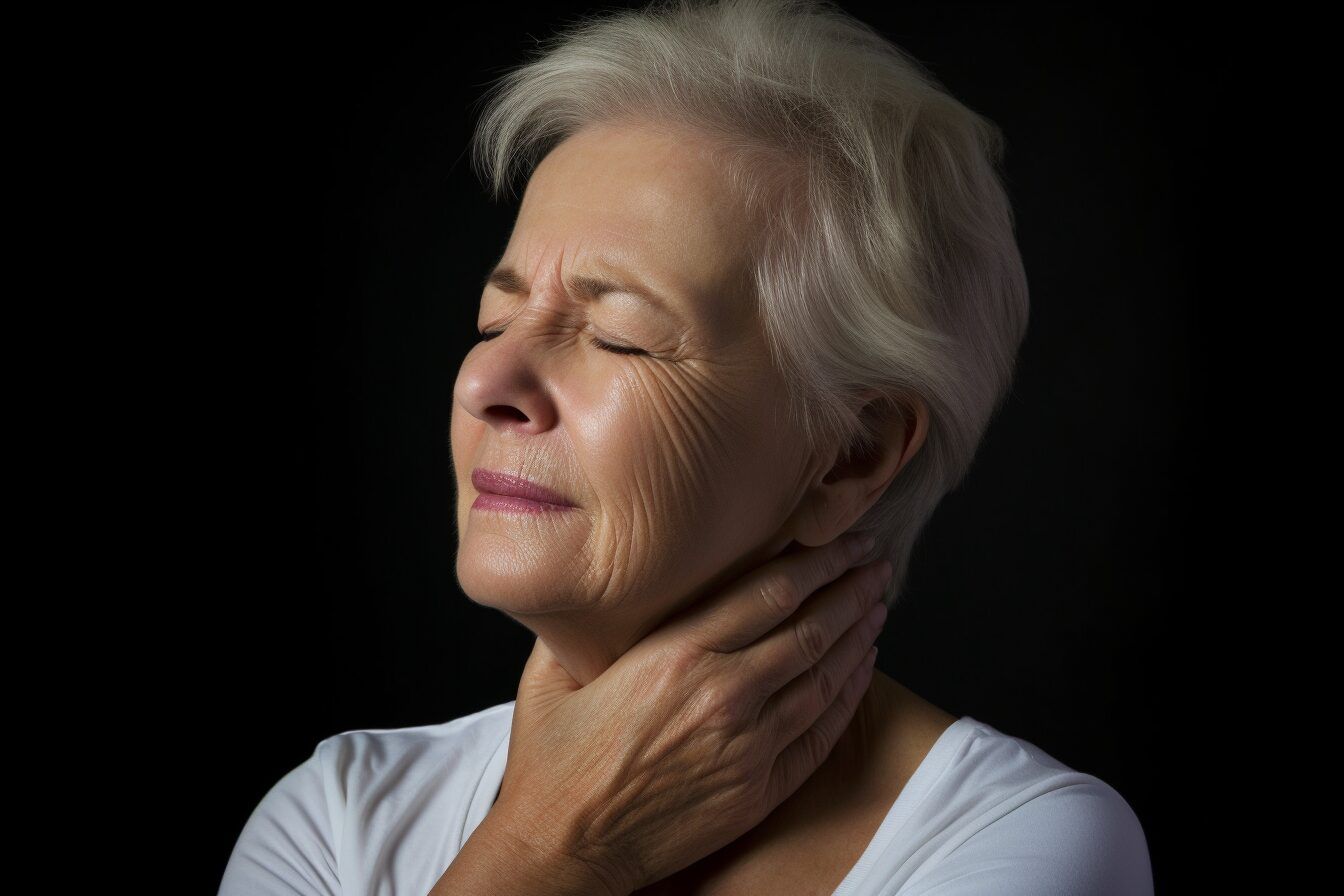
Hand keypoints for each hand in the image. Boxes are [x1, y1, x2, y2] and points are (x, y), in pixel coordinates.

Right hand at [490, 532, 891, 895]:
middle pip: (809, 627)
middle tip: (874, 562)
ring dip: (858, 634)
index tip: (842, 540)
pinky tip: (863, 667)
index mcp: (674, 654)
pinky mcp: (758, 790)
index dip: (816, 561)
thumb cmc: (552, 762)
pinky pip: (820, 733)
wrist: (564, 847)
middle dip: (849, 588)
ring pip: (823, 676)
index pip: (768, 591)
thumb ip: (588, 621)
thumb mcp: (552, 672)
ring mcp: (747, 746)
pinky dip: (849, 694)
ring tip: (877, 604)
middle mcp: (721, 694)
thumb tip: (605, 580)